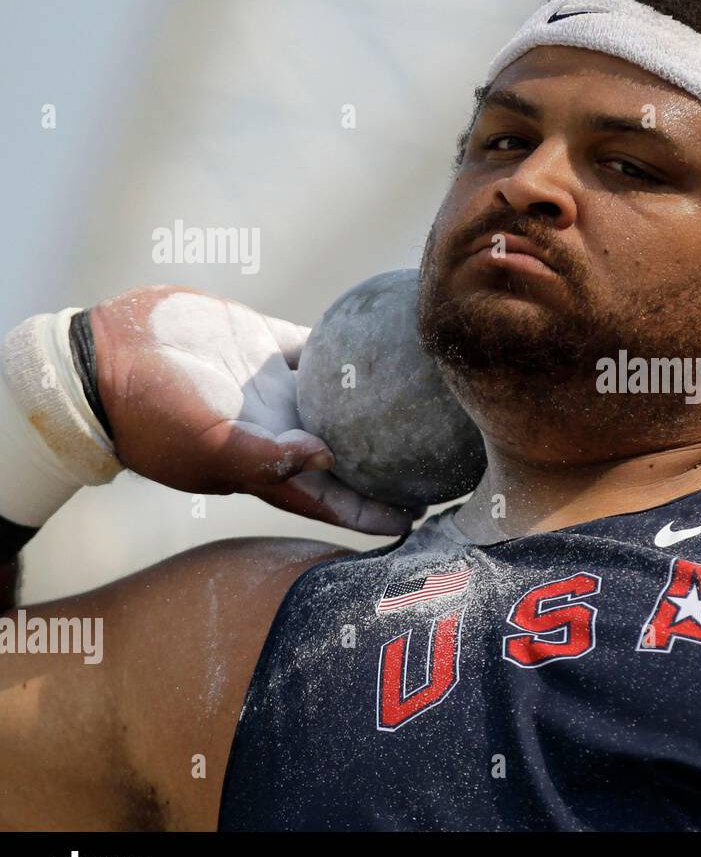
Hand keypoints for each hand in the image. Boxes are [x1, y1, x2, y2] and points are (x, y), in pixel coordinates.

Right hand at [89, 285, 415, 534]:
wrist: (106, 356)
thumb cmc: (153, 413)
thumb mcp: (210, 444)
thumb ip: (267, 457)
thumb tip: (329, 455)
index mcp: (266, 466)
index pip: (331, 499)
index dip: (372, 512)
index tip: (417, 517)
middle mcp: (277, 430)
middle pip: (347, 453)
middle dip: (387, 463)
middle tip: (438, 463)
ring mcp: (272, 388)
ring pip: (339, 400)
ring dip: (374, 403)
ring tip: (424, 402)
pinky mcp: (262, 345)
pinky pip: (317, 346)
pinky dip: (347, 346)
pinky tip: (385, 338)